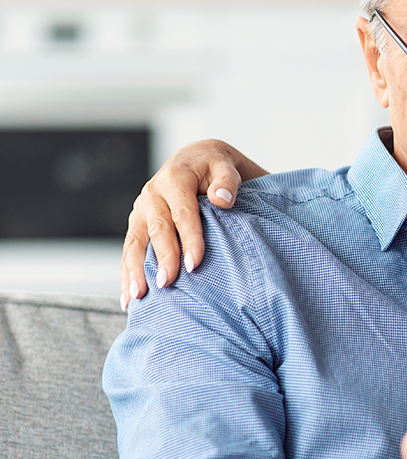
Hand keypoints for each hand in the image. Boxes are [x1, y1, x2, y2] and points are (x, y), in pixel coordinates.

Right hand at [121, 139, 267, 309]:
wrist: (196, 160)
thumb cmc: (215, 168)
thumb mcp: (225, 167)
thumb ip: (227, 181)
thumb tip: (223, 198)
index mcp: (175, 179)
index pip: (183, 213)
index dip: (189, 239)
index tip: (195, 264)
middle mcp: (152, 194)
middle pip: (157, 229)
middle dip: (162, 258)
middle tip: (167, 283)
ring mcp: (141, 211)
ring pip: (135, 242)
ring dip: (135, 270)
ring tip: (138, 296)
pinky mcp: (138, 225)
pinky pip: (129, 251)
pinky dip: (127, 274)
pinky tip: (127, 298)